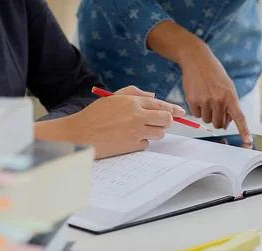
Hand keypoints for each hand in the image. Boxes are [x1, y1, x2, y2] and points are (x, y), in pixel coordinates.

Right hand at [35, 86, 184, 158]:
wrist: (80, 134)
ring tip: (140, 130)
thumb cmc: (95, 115)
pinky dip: (141, 142)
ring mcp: (135, 132)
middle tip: (160, 123)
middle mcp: (136, 116)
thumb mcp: (113, 98)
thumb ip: (134, 93)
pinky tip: (127, 139)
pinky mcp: (132, 146)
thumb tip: (154, 97)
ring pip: (159, 133)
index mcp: (132, 102)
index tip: (181, 112)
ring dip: (154, 133)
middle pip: (166, 119)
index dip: (174, 109)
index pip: (161, 104)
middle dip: (166, 121)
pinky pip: (146, 145)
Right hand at [179, 43, 252, 144]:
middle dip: (217, 119)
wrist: (197, 60)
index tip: (248, 141)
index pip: (239, 117)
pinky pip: (196, 115)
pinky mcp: (193, 100)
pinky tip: (198, 96)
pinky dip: (197, 109)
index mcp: (231, 96)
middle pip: (219, 124)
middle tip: (215, 107)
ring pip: (207, 120)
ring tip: (206, 98)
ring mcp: (205, 101)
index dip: (244, 130)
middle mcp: (219, 100)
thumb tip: (225, 124)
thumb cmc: (214, 74)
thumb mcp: (228, 87)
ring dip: (207, 113)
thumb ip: (229, 106)